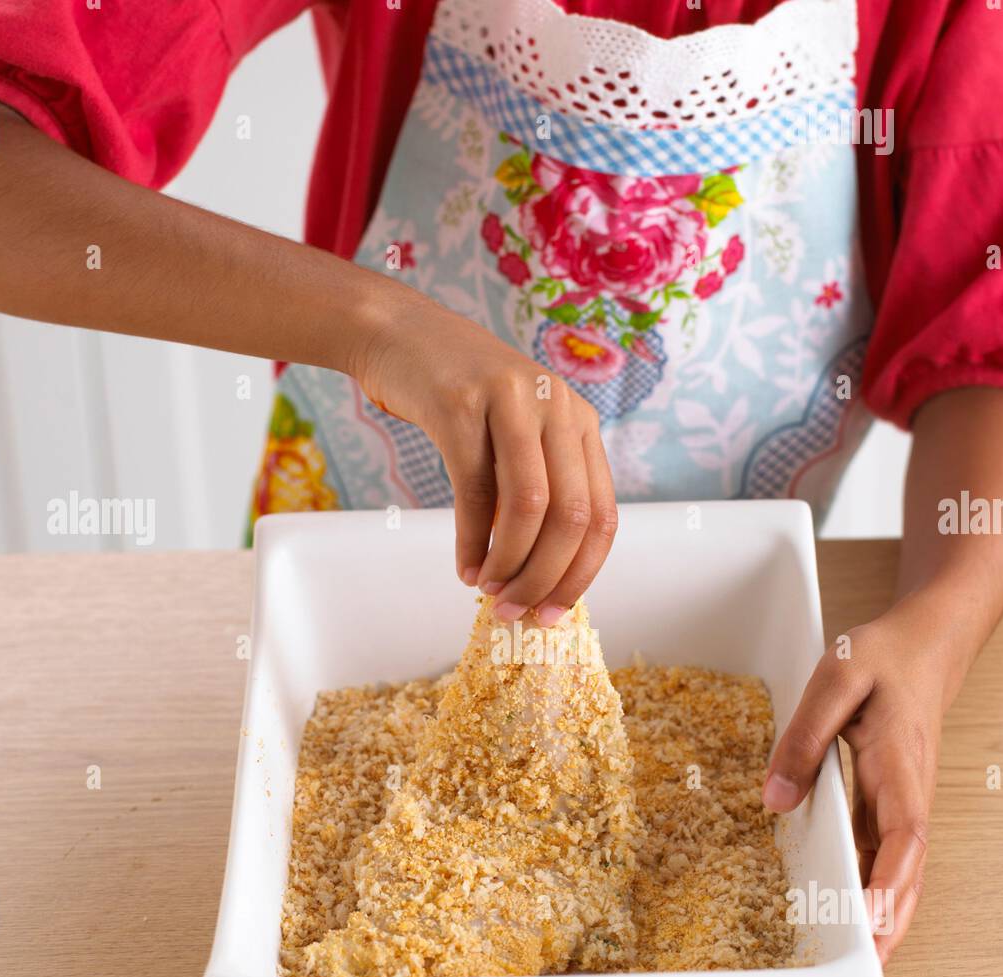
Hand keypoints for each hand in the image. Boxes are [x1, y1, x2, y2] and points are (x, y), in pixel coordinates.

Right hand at [347, 279, 617, 624]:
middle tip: (518, 613)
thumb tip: (543, 577)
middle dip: (547, 578)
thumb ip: (537, 491)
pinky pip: (475, 491)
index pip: (603, 515)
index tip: (555, 615)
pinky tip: (465, 568)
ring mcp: (513, 401)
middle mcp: (558, 407)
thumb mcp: (517, 436)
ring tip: (491, 592)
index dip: (583, 574)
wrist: (399, 334)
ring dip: (511, 563)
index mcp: (581, 422)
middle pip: (572, 517)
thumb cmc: (461, 400)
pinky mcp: (462, 404)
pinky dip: (471, 542)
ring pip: (530, 506)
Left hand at [761, 595, 955, 961]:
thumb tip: (777, 801)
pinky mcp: (892, 805)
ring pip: (901, 872)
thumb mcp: (835, 679)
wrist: (927, 645)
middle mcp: (910, 796)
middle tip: (868, 972)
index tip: (873, 921)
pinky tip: (853, 916)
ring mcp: (904, 805)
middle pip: (909, 872)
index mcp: (900, 766)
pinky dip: (877, 892)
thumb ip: (804, 737)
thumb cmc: (884, 658)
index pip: (905, 836)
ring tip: (861, 965)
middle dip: (892, 923)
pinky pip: (887, 857)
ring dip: (887, 917)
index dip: (891, 882)